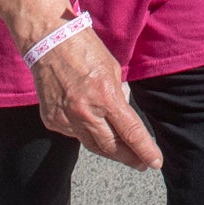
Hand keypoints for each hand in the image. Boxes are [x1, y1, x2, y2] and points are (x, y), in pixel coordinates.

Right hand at [34, 26, 159, 169]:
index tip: (155, 162)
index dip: (145, 150)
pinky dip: (85, 133)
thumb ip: (118, 97)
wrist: (48, 42)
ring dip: (110, 151)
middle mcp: (85, 112)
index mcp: (105, 96)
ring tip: (123, 153)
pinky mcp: (52, 120)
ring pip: (92, 145)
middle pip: (111, 147)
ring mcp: (66, 119)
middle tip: (142, 163)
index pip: (130, 132)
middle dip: (130, 157)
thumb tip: (122, 118)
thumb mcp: (112, 70)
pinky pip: (74, 134)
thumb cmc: (84, 49)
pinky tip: (92, 126)